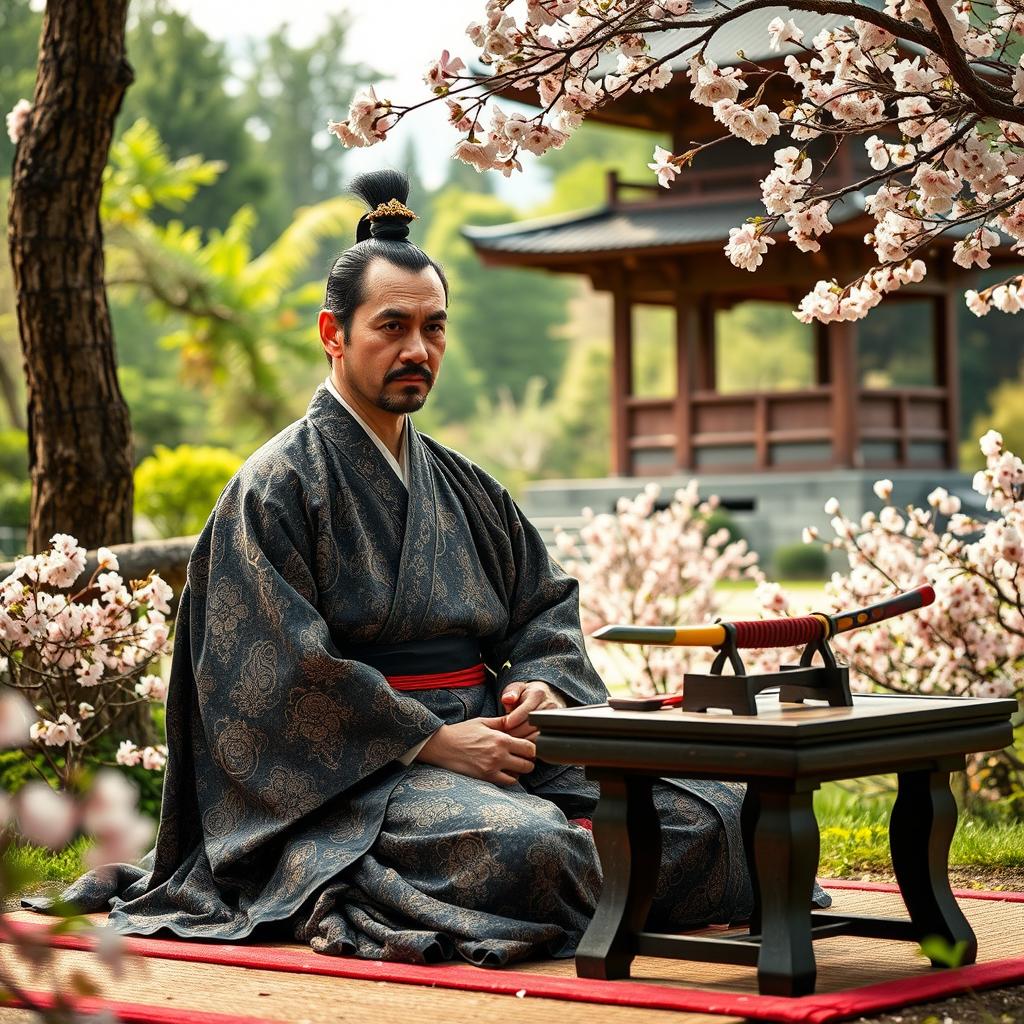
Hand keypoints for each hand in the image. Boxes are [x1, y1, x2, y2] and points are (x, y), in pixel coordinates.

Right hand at [418, 718, 535, 785]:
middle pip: (528, 764)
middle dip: (529, 761)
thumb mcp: (483, 722)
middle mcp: (499, 754)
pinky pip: (506, 782)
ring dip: (520, 771)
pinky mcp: (485, 777)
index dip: (534, 749)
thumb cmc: (462, 732)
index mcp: (501, 739)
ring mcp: (492, 768)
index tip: (530, 748)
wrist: (442, 746)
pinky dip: (509, 778)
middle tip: (524, 758)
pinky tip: (504, 771)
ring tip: (513, 765)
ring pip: (519, 775)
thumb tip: (516, 719)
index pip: (530, 748)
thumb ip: (502, 722)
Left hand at [499, 681, 566, 739]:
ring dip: (523, 739)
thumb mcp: (517, 688)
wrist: (546, 697)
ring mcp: (554, 718)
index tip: (505, 725)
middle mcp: (549, 706)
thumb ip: (511, 692)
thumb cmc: (527, 694)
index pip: (526, 711)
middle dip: (516, 732)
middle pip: (531, 725)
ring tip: (512, 739)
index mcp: (538, 694)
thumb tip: (507, 699)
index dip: (514, 720)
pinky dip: (530, 743)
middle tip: (505, 735)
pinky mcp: (555, 729)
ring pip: (537, 735)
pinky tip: (522, 742)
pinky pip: (543, 740)